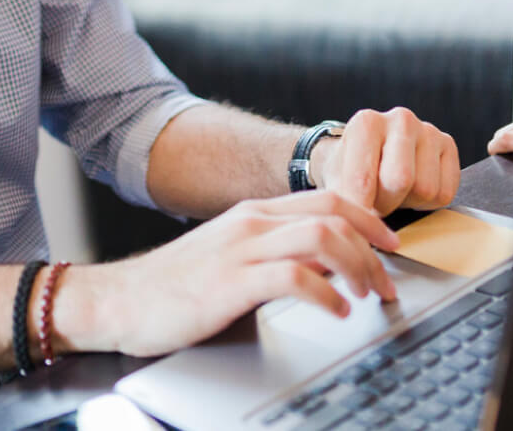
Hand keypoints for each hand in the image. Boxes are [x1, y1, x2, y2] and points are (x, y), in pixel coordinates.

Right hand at [84, 192, 399, 356]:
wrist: (120, 301)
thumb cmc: (174, 287)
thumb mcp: (230, 258)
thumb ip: (273, 254)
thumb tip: (325, 265)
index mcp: (252, 214)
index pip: (326, 199)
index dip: (368, 219)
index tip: (392, 244)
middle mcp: (250, 223)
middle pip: (333, 214)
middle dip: (373, 248)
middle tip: (390, 282)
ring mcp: (240, 249)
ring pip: (321, 238)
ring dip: (358, 267)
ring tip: (370, 296)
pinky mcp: (231, 282)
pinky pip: (293, 277)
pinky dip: (326, 294)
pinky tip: (337, 311)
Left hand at [315, 108, 459, 214]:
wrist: (368, 155)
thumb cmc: (349, 169)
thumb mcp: (335, 182)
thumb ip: (344, 202)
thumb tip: (359, 226)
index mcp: (366, 123)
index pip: (365, 179)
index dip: (360, 210)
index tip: (357, 224)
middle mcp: (401, 120)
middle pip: (401, 181)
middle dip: (386, 204)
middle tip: (375, 203)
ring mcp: (428, 130)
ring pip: (426, 190)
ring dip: (407, 203)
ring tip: (392, 192)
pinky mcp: (448, 145)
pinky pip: (445, 193)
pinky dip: (427, 202)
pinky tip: (411, 189)